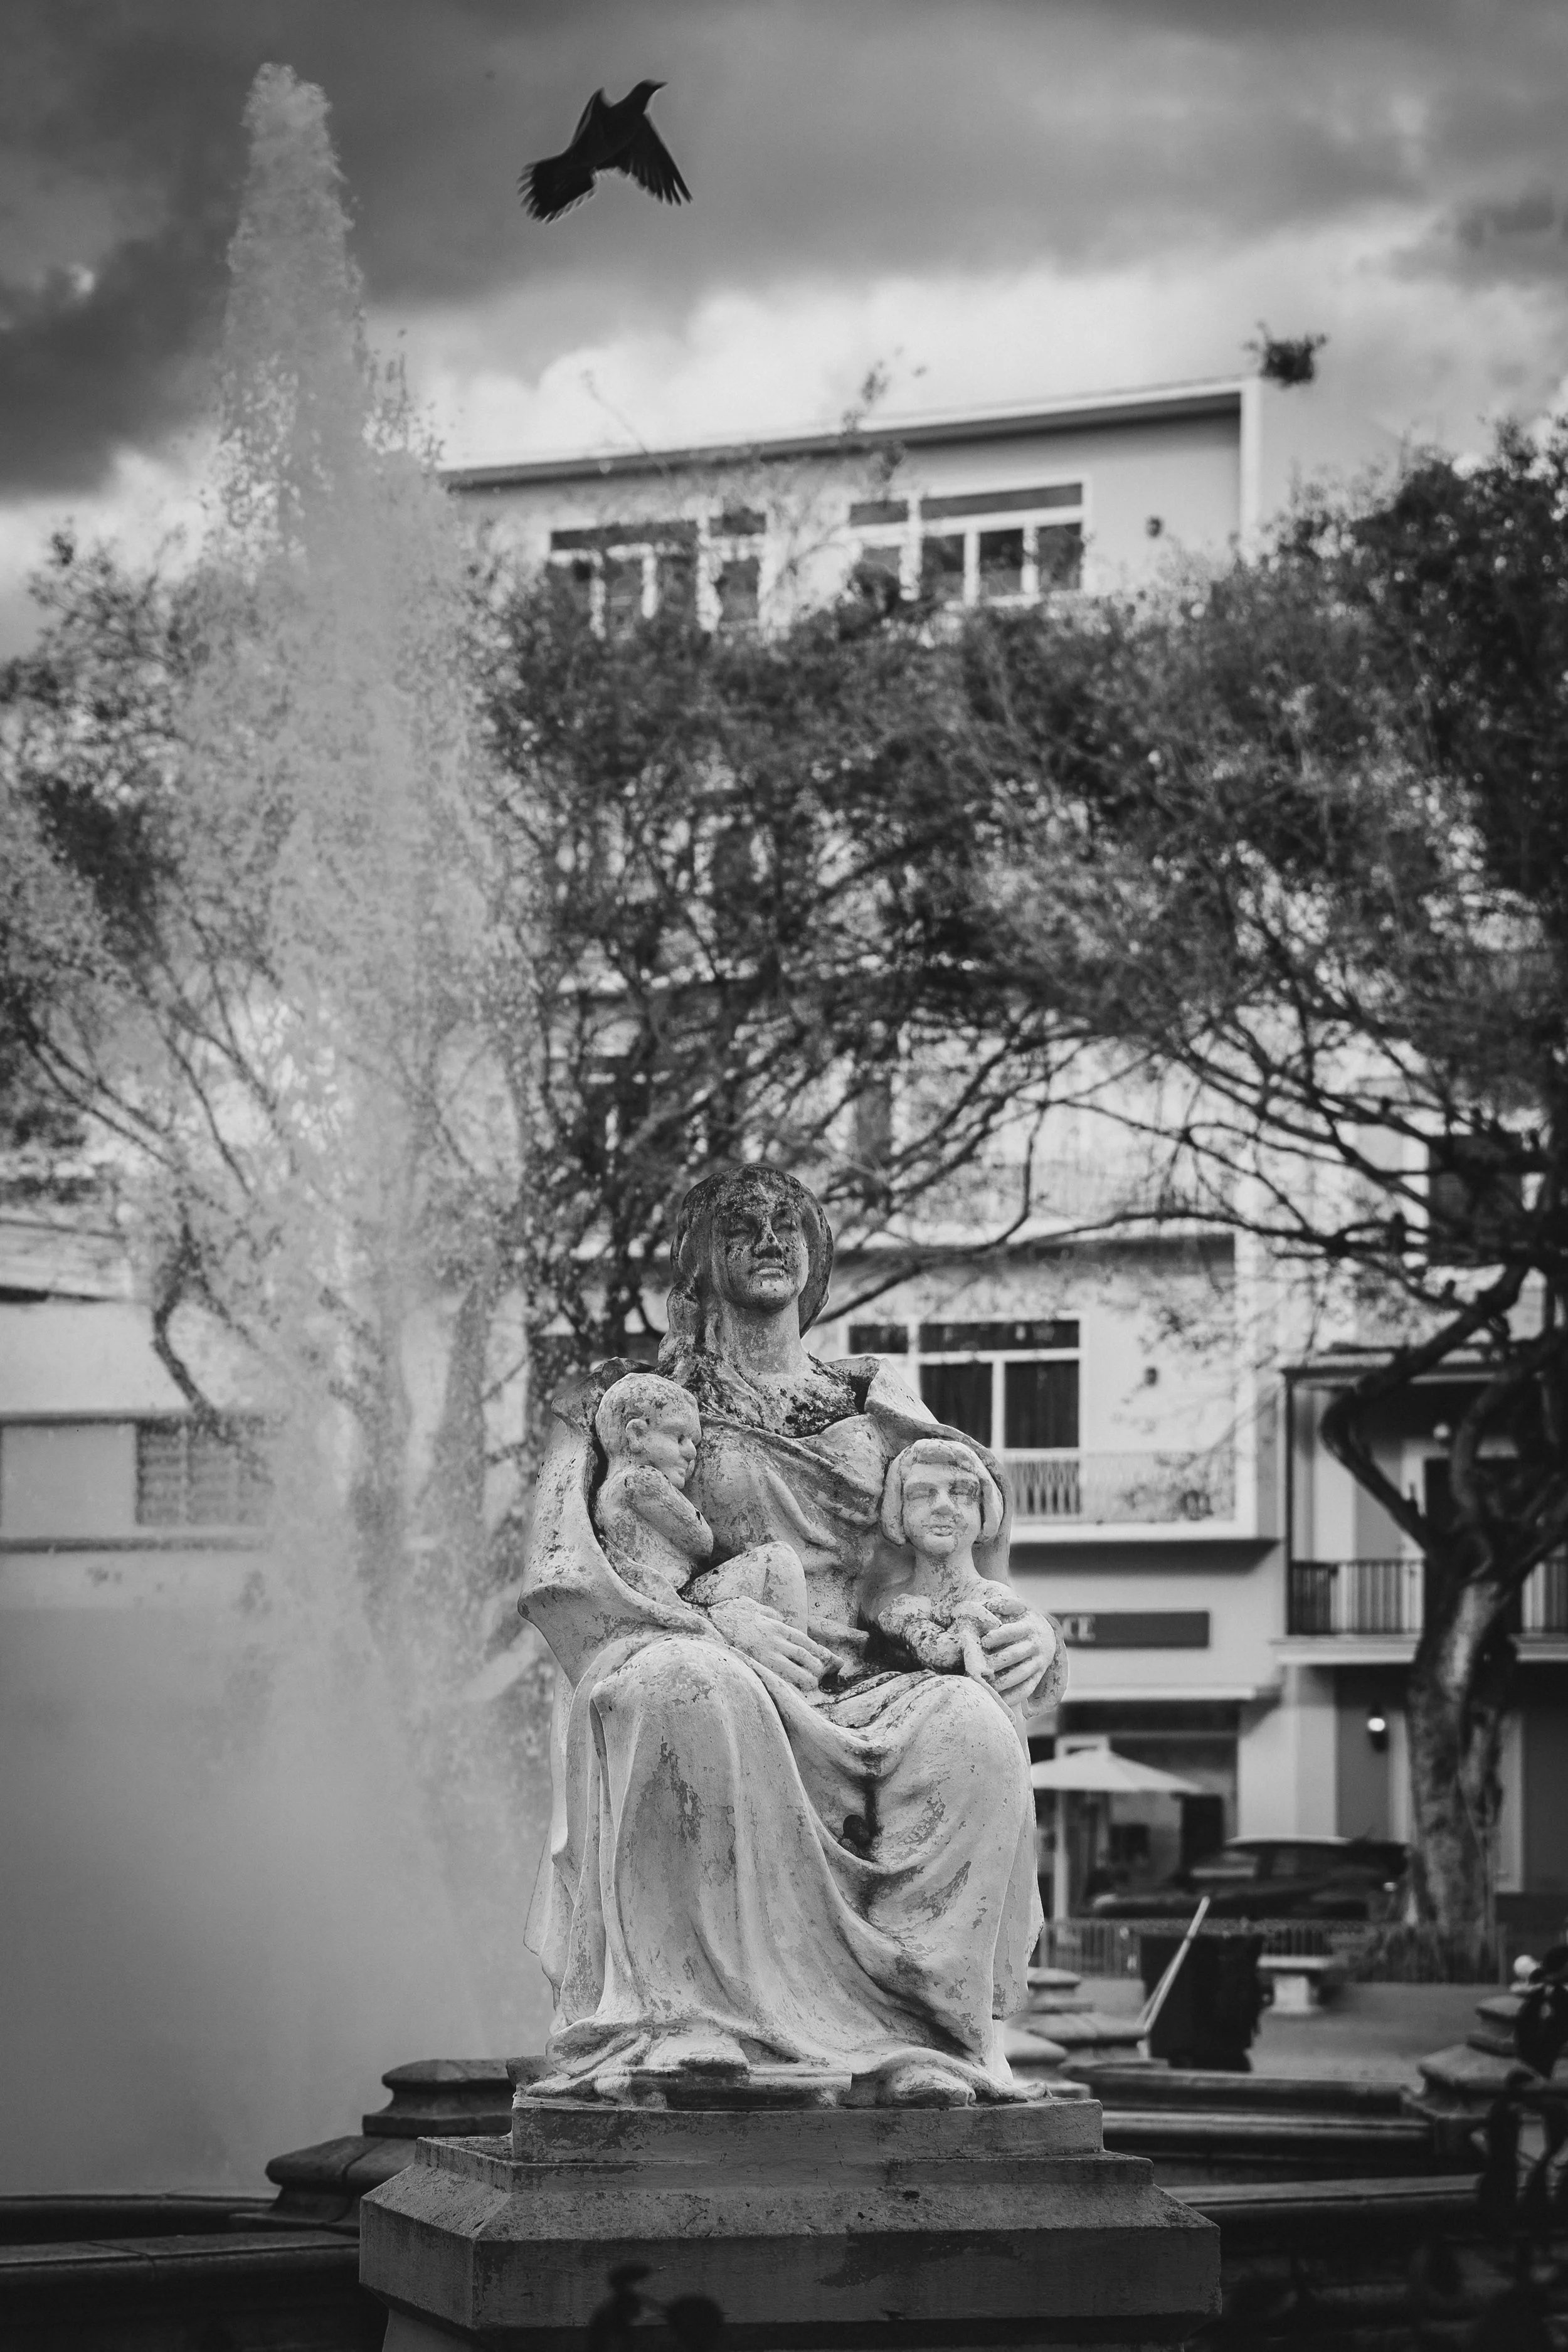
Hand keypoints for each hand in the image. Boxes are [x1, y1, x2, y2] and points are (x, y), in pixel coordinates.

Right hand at [707, 1596, 834, 1692]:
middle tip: (817, 1677)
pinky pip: (776, 1679)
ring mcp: (764, 1654)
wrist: (707, 1622)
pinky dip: (786, 1685)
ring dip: (804, 1680)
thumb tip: (778, 1616)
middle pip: (804, 1657)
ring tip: (808, 1686)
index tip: (826, 1660)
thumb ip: (768, 1612)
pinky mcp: (754, 1666)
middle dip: (815, 1668)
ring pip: (794, 1671)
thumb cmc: (728, 1614)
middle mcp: (774, 1640)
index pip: (805, 1641)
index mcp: (776, 1626)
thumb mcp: (752, 1605)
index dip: (818, 1652)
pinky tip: (790, 1691)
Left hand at [980, 1609, 1058, 1703]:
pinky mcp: (1037, 1677)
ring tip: (984, 1685)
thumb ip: (1005, 1603)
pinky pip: (1026, 1689)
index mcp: (1029, 1626)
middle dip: (996, 1662)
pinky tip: (997, 1699)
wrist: (1047, 1635)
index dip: (998, 1636)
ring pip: (1020, 1675)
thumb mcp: (1019, 1606)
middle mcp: (1035, 1645)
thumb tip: (989, 1605)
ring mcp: (1038, 1663)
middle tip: (978, 1668)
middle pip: (1014, 1655)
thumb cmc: (1025, 1619)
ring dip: (1002, 1681)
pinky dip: (1013, 1696)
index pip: (1012, 1632)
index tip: (983, 1641)